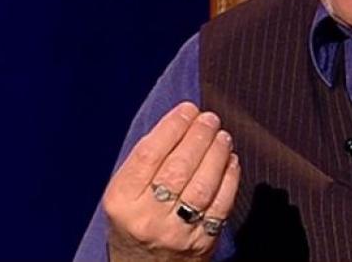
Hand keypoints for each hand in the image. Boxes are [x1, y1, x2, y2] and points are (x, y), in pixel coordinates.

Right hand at [103, 102, 239, 261]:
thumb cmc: (134, 224)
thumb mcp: (124, 196)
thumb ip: (145, 164)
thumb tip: (181, 122)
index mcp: (121, 202)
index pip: (149, 154)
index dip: (172, 126)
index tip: (187, 109)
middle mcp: (147, 218)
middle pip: (178, 167)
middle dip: (198, 136)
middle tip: (209, 118)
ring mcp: (176, 232)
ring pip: (202, 184)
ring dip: (217, 153)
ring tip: (222, 135)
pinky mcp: (202, 242)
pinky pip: (221, 203)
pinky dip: (230, 177)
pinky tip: (230, 160)